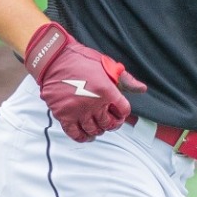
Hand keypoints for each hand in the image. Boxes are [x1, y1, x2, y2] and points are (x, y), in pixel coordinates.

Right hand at [22, 22, 147, 141]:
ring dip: (98, 130)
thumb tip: (142, 89)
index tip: (119, 112)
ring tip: (97, 127)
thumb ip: (125, 79)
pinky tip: (86, 136)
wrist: (54, 58)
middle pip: (109, 123)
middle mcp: (94, 103)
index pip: (123, 110)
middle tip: (109, 121)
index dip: (123, 112)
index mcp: (107, 90)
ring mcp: (78, 110)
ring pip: (93, 130)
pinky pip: (75, 133)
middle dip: (112, 124)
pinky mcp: (63, 115)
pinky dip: (82, 137)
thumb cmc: (81, 59)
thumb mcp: (107, 65)